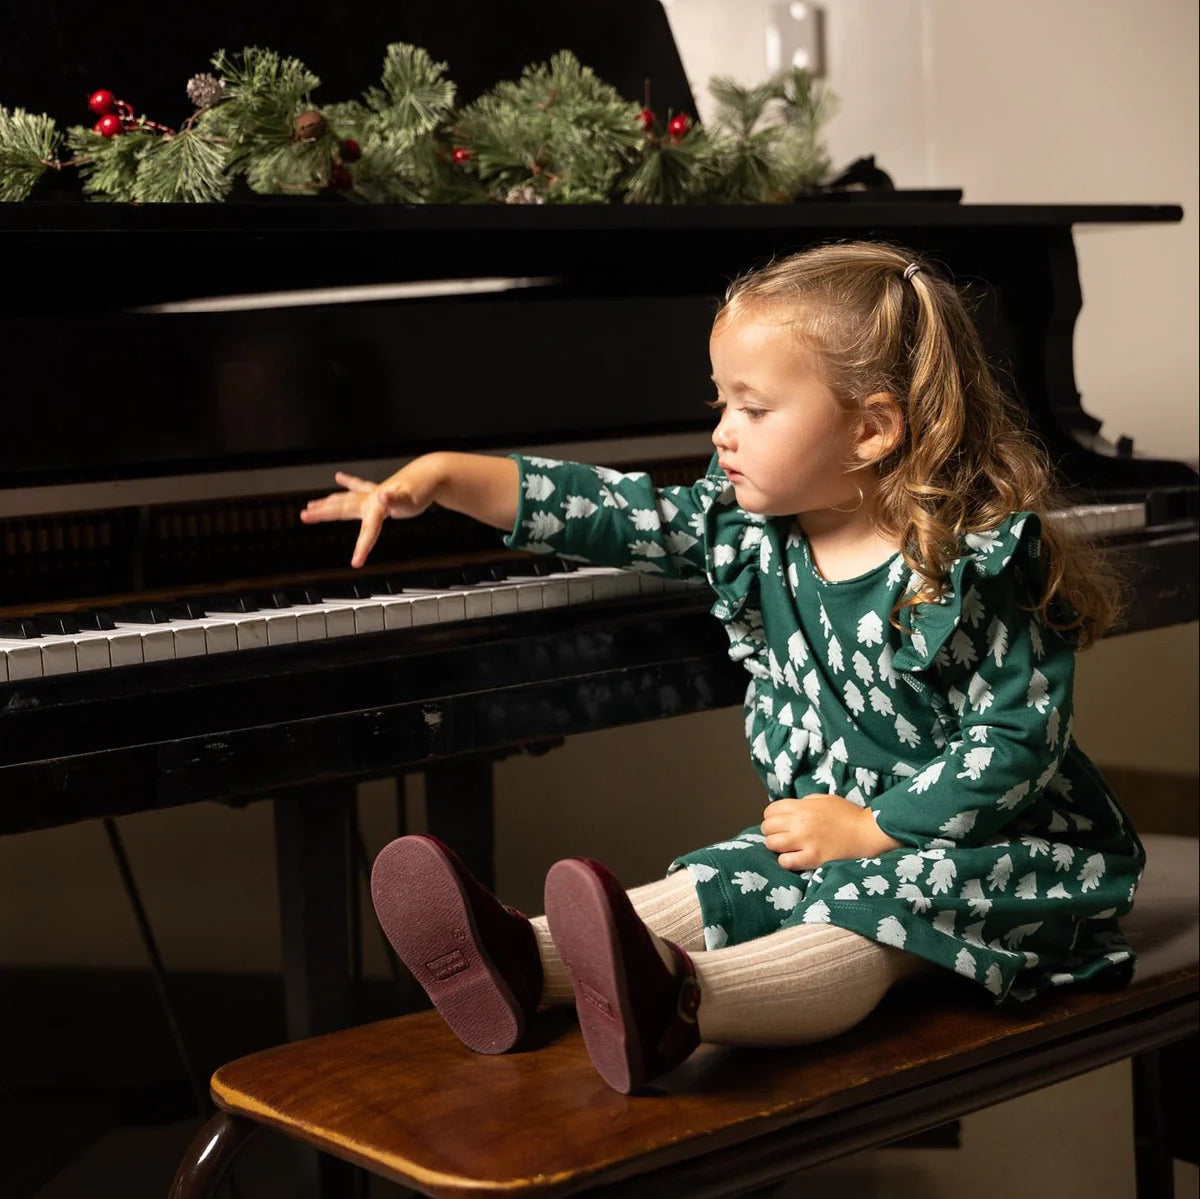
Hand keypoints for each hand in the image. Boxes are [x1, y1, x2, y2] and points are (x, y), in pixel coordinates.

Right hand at [300, 462, 439, 567]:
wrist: (431, 474)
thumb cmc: (421, 490)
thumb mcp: (411, 499)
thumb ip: (396, 499)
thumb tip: (384, 496)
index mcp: (377, 506)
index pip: (367, 531)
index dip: (361, 547)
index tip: (355, 563)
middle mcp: (371, 499)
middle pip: (342, 508)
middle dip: (323, 513)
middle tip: (303, 516)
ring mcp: (374, 494)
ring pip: (345, 499)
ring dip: (327, 503)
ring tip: (311, 505)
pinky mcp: (380, 490)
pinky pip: (359, 487)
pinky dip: (348, 482)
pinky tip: (339, 477)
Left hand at [761, 794, 901, 870]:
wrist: (867, 832)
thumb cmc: (848, 815)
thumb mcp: (824, 799)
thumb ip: (805, 802)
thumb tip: (789, 810)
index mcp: (802, 807)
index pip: (771, 810)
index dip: (771, 817)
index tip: (777, 822)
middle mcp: (800, 823)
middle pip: (768, 827)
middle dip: (771, 831)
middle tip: (781, 836)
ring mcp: (805, 841)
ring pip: (772, 844)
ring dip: (776, 846)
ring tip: (786, 848)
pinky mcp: (813, 858)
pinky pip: (786, 861)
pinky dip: (786, 861)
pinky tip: (793, 858)